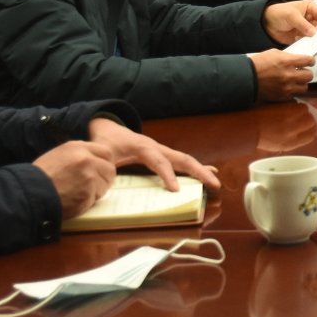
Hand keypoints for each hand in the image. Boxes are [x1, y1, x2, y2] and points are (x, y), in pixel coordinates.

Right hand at [32, 140, 116, 218]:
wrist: (29, 194)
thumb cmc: (40, 178)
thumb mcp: (58, 157)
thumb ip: (78, 156)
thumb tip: (95, 161)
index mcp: (77, 147)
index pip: (106, 152)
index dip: (104, 164)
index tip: (100, 171)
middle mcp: (85, 158)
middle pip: (110, 169)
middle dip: (104, 179)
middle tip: (92, 186)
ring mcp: (88, 175)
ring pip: (105, 184)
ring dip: (96, 192)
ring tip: (77, 193)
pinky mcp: (88, 191)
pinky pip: (96, 198)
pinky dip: (87, 202)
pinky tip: (73, 200)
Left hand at [87, 118, 221, 192]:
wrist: (107, 126)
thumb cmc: (105, 141)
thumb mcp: (102, 153)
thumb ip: (105, 165)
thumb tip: (107, 181)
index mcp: (142, 147)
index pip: (159, 162)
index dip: (168, 175)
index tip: (176, 190)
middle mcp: (156, 147)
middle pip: (182, 158)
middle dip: (199, 171)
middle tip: (213, 184)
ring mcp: (161, 150)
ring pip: (185, 159)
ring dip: (201, 170)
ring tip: (215, 181)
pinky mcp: (162, 154)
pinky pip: (181, 161)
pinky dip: (195, 167)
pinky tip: (208, 172)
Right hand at [250, 49, 314, 100]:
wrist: (246, 78)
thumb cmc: (259, 64)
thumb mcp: (274, 53)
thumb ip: (288, 57)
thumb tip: (298, 60)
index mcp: (287, 62)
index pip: (309, 61)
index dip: (310, 61)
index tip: (309, 62)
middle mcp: (289, 75)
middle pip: (309, 75)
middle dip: (306, 72)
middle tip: (301, 71)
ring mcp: (287, 88)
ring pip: (305, 87)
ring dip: (301, 83)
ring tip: (295, 80)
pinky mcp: (283, 97)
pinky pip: (295, 94)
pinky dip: (293, 90)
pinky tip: (287, 86)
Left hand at [263, 0, 316, 44]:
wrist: (266, 23)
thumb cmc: (278, 13)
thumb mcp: (291, 15)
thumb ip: (303, 24)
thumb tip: (314, 32)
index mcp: (310, 8)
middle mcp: (310, 17)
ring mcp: (306, 27)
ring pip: (315, 33)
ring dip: (315, 38)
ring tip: (313, 42)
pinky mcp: (301, 36)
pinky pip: (308, 40)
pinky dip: (308, 42)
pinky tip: (307, 45)